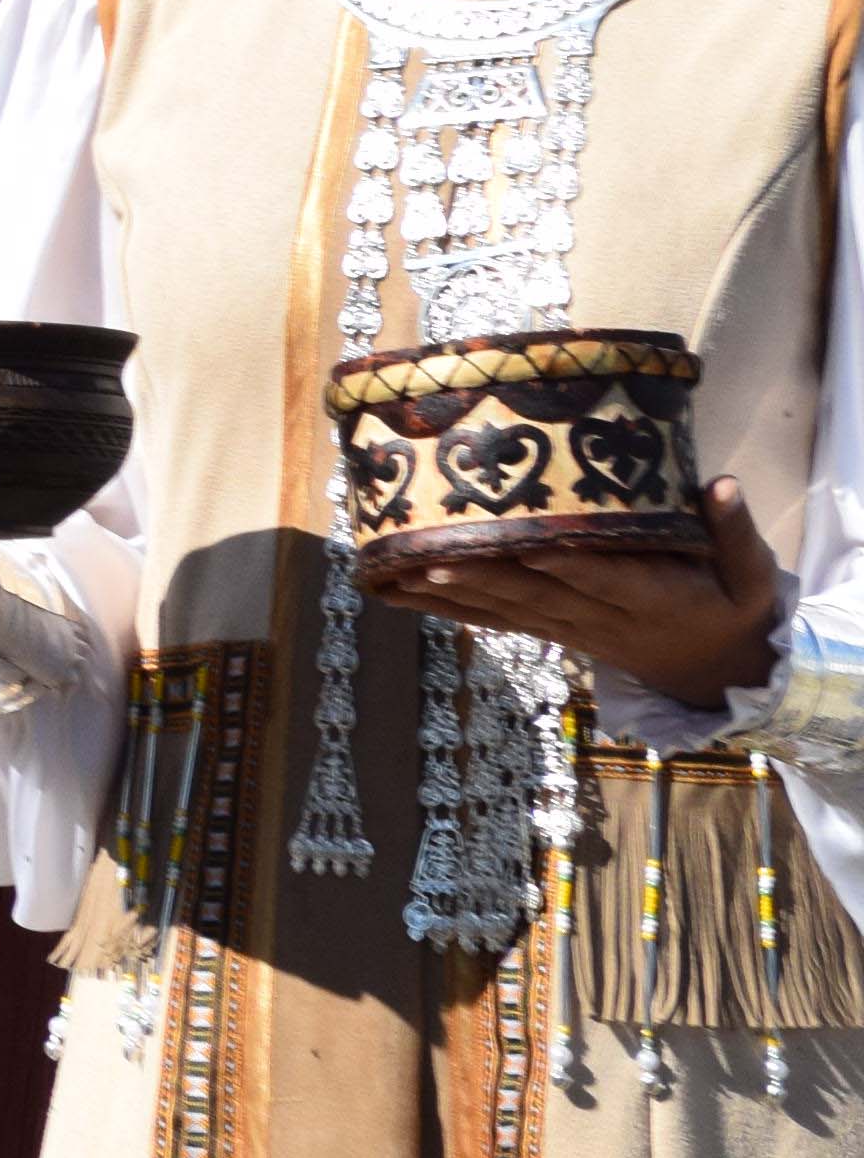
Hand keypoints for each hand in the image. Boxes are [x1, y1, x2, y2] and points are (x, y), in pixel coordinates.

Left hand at [358, 476, 788, 705]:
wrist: (719, 675)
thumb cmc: (733, 610)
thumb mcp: (754, 580)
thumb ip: (737, 533)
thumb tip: (722, 483)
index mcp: (660, 599)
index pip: (612, 580)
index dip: (573, 567)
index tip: (535, 547)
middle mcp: (609, 619)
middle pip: (543, 598)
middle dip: (489, 579)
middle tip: (437, 559)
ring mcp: (577, 630)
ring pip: (512, 612)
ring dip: (457, 594)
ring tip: (404, 572)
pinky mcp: (558, 633)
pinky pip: (502, 622)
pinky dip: (454, 609)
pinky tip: (407, 593)